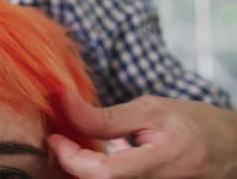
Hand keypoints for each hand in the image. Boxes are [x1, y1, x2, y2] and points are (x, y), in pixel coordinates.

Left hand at [48, 94, 236, 178]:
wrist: (229, 148)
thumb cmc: (193, 124)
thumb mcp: (150, 110)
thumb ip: (107, 116)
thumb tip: (63, 104)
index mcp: (165, 161)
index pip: (106, 173)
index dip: (72, 158)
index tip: (55, 137)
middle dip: (71, 165)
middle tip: (60, 141)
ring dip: (81, 171)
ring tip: (74, 148)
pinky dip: (95, 175)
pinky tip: (91, 160)